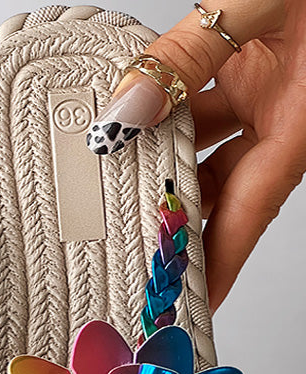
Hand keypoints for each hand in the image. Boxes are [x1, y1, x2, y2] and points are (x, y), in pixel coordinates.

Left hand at [86, 0, 305, 310]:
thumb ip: (191, 50)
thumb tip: (127, 107)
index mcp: (301, 122)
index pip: (247, 214)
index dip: (217, 264)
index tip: (189, 301)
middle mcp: (282, 120)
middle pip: (219, 193)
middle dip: (175, 221)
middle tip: (128, 251)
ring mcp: (264, 98)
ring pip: (203, 152)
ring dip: (158, 165)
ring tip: (110, 188)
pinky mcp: (249, 75)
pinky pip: (199, 112)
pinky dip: (164, 118)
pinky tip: (130, 121)